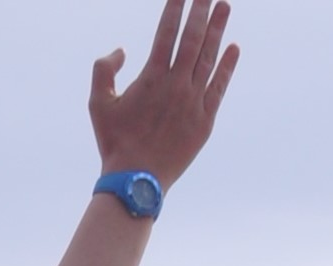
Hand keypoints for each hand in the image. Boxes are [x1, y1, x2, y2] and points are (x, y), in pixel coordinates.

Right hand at [90, 0, 239, 186]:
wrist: (137, 180)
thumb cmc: (115, 142)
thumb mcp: (98, 103)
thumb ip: (104, 69)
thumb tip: (121, 50)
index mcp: (152, 77)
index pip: (168, 32)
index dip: (176, 8)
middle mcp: (176, 85)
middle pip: (193, 38)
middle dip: (201, 10)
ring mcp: (194, 102)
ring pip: (209, 58)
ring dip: (218, 30)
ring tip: (224, 6)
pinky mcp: (205, 121)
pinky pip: (219, 87)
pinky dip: (227, 67)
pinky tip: (234, 47)